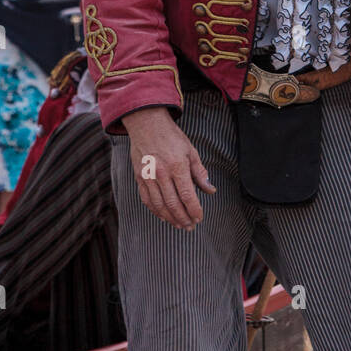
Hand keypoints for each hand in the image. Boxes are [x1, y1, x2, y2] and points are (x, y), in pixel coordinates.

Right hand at [123, 106, 215, 229]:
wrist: (146, 124)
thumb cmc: (171, 137)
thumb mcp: (190, 151)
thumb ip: (200, 173)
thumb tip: (211, 190)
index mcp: (177, 166)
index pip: (187, 195)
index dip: (194, 210)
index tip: (199, 218)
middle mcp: (161, 173)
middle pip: (173, 204)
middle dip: (184, 218)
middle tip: (191, 226)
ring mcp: (148, 176)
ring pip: (159, 205)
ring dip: (171, 218)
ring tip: (180, 225)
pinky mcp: (139, 178)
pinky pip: (147, 200)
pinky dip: (156, 211)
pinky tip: (164, 216)